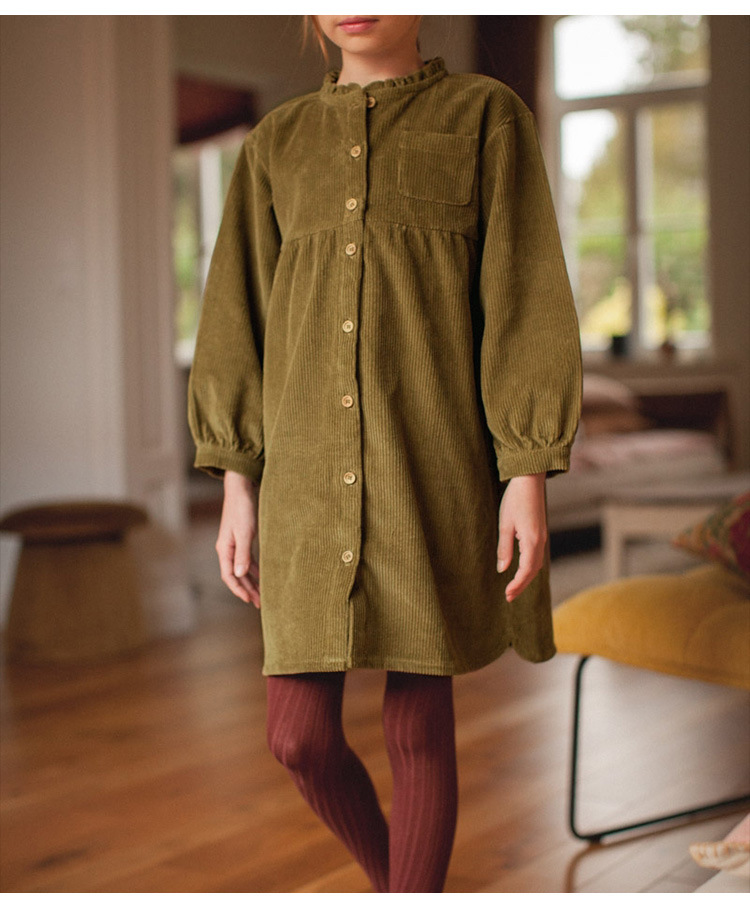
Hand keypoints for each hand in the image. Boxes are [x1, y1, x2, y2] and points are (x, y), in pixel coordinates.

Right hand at [216, 471, 259, 606]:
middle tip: (259, 603)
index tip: (249, 600)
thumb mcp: (244, 533)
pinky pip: (247, 560)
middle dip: (247, 590)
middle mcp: (227, 549)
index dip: (238, 589)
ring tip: (262, 594)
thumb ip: (242, 554)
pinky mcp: (242, 540)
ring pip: (242, 569)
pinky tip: (262, 576)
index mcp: (224, 549)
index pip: (229, 575)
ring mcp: (234, 545)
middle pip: (236, 575)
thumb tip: (240, 575)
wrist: (241, 490)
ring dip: (252, 582)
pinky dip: (254, 569)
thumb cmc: (242, 510)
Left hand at [496, 472, 546, 602]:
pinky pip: (537, 556)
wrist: (529, 480)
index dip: (517, 584)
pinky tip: (521, 570)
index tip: (507, 594)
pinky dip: (530, 567)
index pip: (526, 571)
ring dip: (526, 577)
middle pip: (533, 571)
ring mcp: (542, 537)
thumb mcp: (505, 524)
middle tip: (509, 597)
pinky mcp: (540, 532)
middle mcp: (540, 541)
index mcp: (532, 541)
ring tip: (514, 587)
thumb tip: (502, 569)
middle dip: (522, 585)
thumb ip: (504, 548)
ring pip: (537, 564)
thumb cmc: (515, 500)